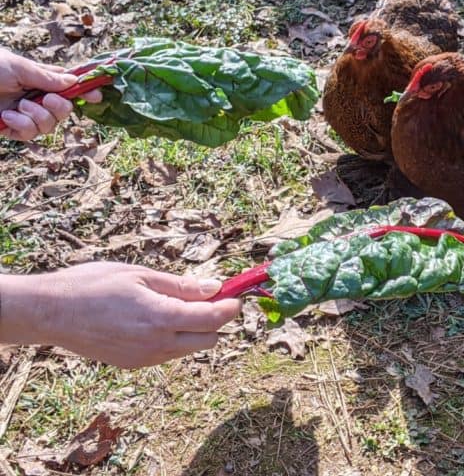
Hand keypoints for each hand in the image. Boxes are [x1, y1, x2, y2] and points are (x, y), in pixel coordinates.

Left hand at [0, 49, 101, 140]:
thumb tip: (73, 82)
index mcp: (37, 78)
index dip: (83, 91)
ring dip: (37, 117)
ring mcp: (23, 114)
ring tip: (19, 106)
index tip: (97, 96)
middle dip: (60, 108)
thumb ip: (47, 77)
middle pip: (63, 110)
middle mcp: (33, 96)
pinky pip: (29, 134)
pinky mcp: (10, 128)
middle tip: (48, 100)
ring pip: (48, 125)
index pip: (67, 85)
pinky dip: (21, 125)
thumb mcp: (18, 67)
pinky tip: (7, 117)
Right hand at [0, 263, 241, 368]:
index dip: (230, 307)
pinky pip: (168, 354)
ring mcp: (145, 358)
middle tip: (209, 298)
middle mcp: (157, 344)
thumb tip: (215, 287)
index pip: (213, 319)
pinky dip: (175, 339)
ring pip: (190, 349)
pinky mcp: (134, 364)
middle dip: (216, 320)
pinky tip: (158, 319)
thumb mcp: (140, 275)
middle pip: (209, 340)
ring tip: (178, 305)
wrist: (51, 312)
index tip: (236, 295)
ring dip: (195, 330)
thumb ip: (181, 286)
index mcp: (161, 317)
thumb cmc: (93, 284)